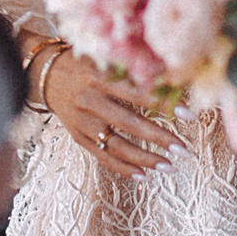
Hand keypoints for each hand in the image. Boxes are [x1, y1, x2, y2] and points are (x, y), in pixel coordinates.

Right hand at [44, 52, 181, 178]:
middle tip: (184, 149)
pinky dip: (124, 168)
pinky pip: (103, 157)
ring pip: (116, 145)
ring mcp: (82, 122)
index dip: (164, 103)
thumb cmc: (85, 64)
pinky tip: (144, 176)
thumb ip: (132, 69)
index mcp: (98, 76)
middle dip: (159, 137)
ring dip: (145, 159)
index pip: (136, 92)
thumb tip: (174, 79)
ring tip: (169, 167)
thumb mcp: (105, 59)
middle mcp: (88, 100)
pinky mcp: (78, 138)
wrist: (47, 75)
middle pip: (128, 123)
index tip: (190, 114)